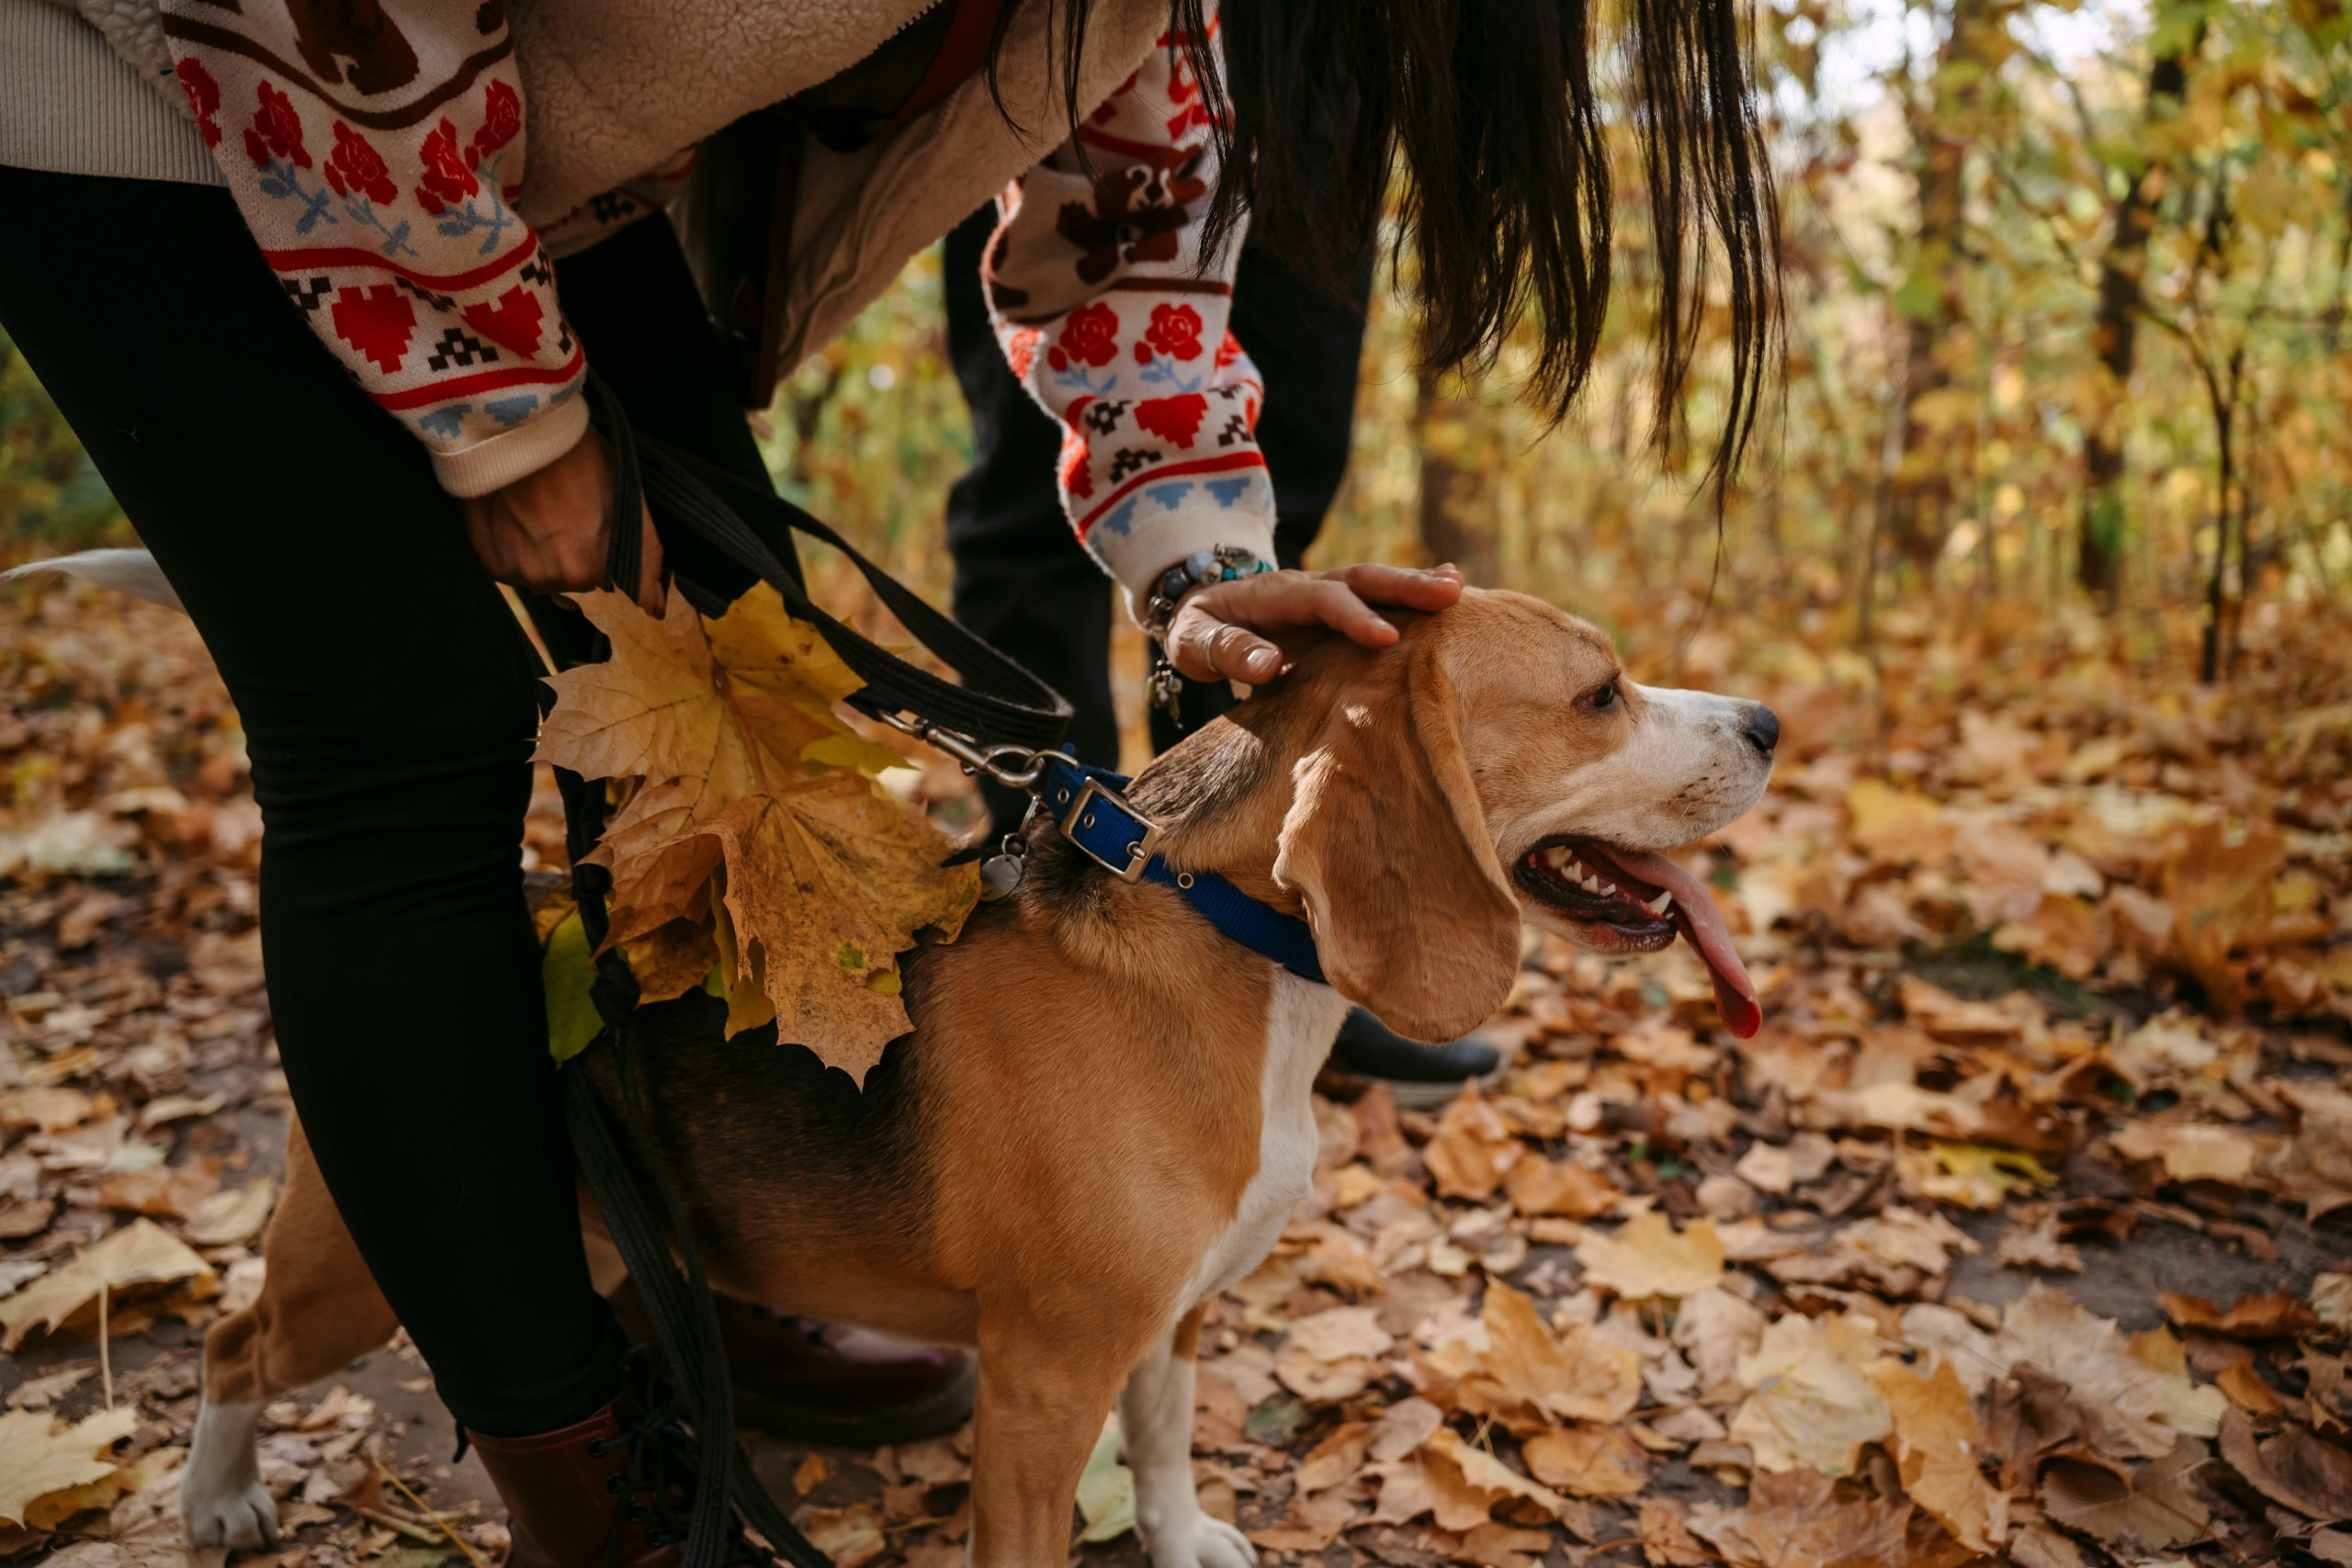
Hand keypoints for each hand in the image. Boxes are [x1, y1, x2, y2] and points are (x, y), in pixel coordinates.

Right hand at [459, 428, 663, 611]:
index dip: (613, 564)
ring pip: (545, 579)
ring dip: (547, 558)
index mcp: (591, 570)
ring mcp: (519, 574)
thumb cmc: (577, 456)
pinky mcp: (492, 563)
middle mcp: (553, 581)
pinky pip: (514, 571)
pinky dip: (518, 552)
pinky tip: (520, 520)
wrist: (514, 430)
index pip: (613, 591)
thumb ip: (645, 556)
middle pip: (578, 584)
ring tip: (543, 515)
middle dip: (581, 558)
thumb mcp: (627, 500)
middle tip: (572, 516)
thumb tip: (656, 606)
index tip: (603, 539)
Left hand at [1164, 563, 1465, 683]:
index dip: (1351, 616)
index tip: (1385, 638)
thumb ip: (1226, 651)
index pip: (1319, 599)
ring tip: (1459, 589)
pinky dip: (1414, 593)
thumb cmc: (1199, 632)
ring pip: (1376, 584)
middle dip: (1403, 586)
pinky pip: (1379, 599)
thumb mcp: (1194, 643)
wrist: (1201, 614)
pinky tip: (1453, 591)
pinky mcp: (1340, 610)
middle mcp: (1308, 587)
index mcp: (1273, 595)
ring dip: (1416, 585)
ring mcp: (1327, 595)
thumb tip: (1267, 667)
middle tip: (1448, 594)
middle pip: (1360, 579)